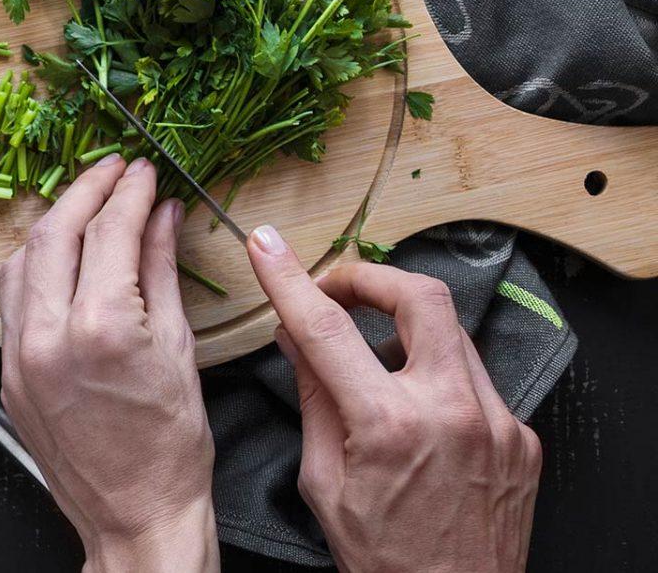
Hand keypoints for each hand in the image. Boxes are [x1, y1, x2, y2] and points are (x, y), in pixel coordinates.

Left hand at [0, 154, 217, 571]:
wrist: (134, 515)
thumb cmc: (169, 450)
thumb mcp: (180, 349)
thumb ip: (163, 271)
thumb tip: (161, 216)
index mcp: (100, 326)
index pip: (108, 230)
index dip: (128, 191)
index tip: (142, 172)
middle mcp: (48, 334)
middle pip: (56, 233)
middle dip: (86, 193)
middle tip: (114, 172)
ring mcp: (20, 355)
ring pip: (22, 262)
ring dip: (53, 225)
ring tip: (86, 206)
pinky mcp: (8, 372)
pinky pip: (11, 301)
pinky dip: (33, 268)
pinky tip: (58, 258)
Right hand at [246, 225, 540, 572]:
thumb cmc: (382, 559)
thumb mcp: (323, 481)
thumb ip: (315, 400)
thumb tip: (297, 340)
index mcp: (390, 426)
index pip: (328, 329)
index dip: (291, 280)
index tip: (268, 246)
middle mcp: (452, 412)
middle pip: (420, 297)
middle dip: (372, 278)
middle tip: (338, 289)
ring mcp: (497, 423)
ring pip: (452, 334)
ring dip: (406, 328)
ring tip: (372, 356)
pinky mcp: (522, 438)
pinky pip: (474, 381)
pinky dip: (436, 377)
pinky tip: (414, 408)